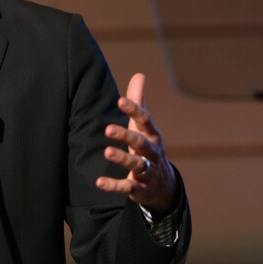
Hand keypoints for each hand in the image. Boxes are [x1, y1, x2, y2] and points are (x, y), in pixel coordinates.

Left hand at [95, 73, 176, 214]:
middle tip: (108, 128)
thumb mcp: (144, 126)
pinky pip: (127, 187)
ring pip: (136, 164)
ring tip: (106, 152)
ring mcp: (147, 171)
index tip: (120, 100)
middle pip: (140, 142)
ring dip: (122, 158)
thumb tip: (139, 74)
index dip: (134, 110)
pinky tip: (99, 182)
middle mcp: (151, 152)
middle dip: (126, 135)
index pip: (145, 120)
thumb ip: (139, 101)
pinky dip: (114, 185)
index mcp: (152, 134)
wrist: (163, 185)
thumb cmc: (147, 146)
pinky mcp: (140, 188)